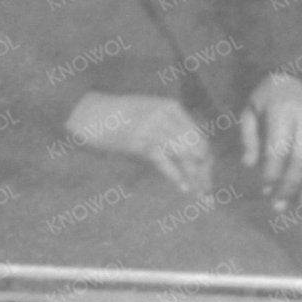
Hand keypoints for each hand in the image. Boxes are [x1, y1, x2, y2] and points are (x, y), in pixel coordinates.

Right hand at [64, 90, 214, 196]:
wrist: (91, 112)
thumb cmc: (121, 115)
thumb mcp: (150, 114)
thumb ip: (171, 128)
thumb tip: (194, 154)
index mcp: (171, 107)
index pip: (197, 135)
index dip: (206, 157)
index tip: (209, 174)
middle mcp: (165, 115)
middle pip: (194, 145)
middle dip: (203, 170)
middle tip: (208, 190)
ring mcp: (152, 127)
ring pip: (182, 154)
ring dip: (194, 176)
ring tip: (201, 194)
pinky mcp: (139, 140)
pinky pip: (164, 160)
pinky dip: (175, 175)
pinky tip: (184, 187)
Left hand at [238, 72, 301, 215]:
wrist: (289, 77)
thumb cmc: (266, 101)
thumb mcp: (249, 113)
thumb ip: (249, 138)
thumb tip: (249, 165)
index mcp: (282, 110)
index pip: (278, 149)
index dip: (272, 173)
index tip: (265, 191)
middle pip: (301, 156)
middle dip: (291, 184)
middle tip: (281, 206)